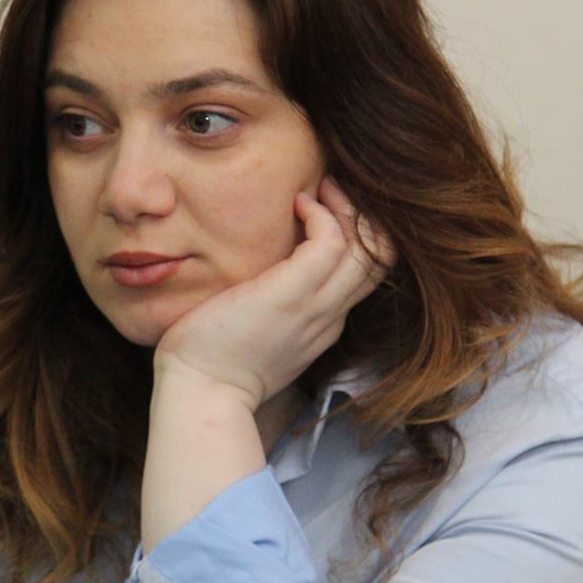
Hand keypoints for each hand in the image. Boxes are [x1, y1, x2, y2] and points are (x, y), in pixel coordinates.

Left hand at [152, 175, 395, 409]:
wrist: (200, 393)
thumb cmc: (213, 362)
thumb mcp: (258, 332)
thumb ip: (273, 304)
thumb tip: (260, 271)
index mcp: (323, 324)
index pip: (365, 273)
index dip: (357, 235)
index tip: (324, 210)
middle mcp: (330, 315)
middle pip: (382, 258)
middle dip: (364, 215)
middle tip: (329, 188)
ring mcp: (317, 306)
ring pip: (371, 248)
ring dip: (348, 207)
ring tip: (318, 188)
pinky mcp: (292, 294)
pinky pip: (332, 242)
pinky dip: (322, 214)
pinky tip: (296, 203)